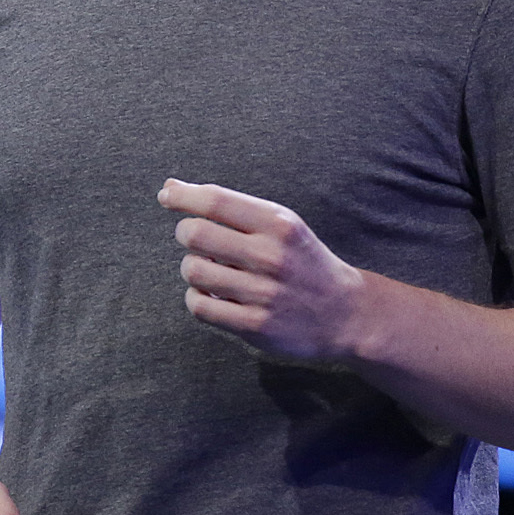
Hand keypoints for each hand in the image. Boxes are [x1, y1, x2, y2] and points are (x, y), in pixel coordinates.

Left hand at [161, 177, 366, 362]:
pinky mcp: (255, 326)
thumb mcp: (280, 224)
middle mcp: (271, 256)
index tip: (166, 197)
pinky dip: (197, 298)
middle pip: (195, 234)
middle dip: (186, 234)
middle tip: (197, 240)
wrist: (346, 313)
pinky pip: (201, 307)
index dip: (182, 196)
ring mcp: (263, 293)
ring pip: (193, 271)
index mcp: (279, 224)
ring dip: (192, 269)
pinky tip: (212, 295)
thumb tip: (170, 188)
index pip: (216, 201)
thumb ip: (230, 206)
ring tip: (211, 270)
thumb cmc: (302, 261)